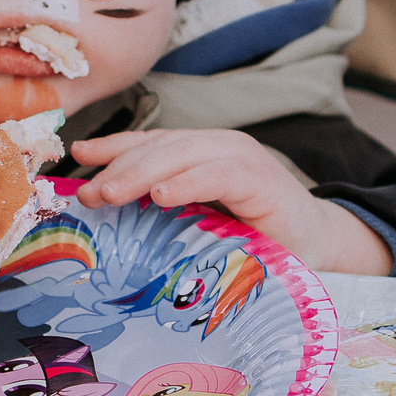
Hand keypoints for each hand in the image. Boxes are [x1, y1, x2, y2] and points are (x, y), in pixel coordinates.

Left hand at [68, 128, 393, 274]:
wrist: (317, 252)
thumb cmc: (252, 241)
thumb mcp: (197, 225)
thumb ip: (162, 214)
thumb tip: (107, 219)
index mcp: (200, 155)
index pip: (149, 144)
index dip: (113, 148)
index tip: (78, 157)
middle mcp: (219, 148)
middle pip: (159, 148)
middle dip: (118, 167)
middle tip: (89, 194)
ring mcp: (244, 160)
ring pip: (183, 155)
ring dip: (142, 173)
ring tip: (110, 194)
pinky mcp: (264, 182)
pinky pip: (220, 175)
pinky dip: (189, 183)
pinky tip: (161, 195)